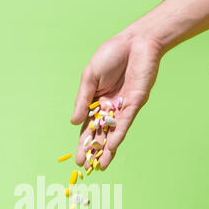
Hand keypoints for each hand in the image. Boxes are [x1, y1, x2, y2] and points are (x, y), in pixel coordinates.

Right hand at [71, 32, 162, 169]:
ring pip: (113, 133)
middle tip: (87, 168)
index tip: (78, 159)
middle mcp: (110, 109)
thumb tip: (73, 122)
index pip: (88, 128)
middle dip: (94, 151)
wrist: (135, 41)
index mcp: (96, 102)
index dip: (83, 143)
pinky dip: (118, 133)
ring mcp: (123, 107)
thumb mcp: (89, 78)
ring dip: (108, 150)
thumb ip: (82, 100)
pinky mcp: (135, 103)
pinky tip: (112, 146)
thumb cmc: (111, 55)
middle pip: (100, 134)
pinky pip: (125, 121)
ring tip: (102, 165)